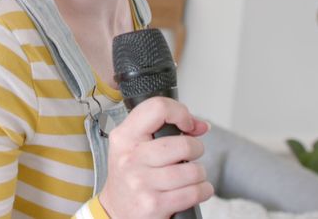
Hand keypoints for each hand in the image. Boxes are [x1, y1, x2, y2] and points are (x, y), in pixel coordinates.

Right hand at [98, 97, 212, 218]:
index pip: (157, 108)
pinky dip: (202, 190)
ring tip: (189, 175)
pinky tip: (193, 190)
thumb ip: (162, 128)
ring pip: (193, 171)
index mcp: (124, 137)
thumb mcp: (133, 144)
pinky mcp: (154, 205)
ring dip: (199, 174)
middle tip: (190, 154)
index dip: (181, 113)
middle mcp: (130, 158)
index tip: (187, 125)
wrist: (115, 210)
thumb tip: (201, 125)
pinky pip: (194, 193)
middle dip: (196, 149)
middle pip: (184, 144)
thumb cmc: (129, 174)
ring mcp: (141, 183)